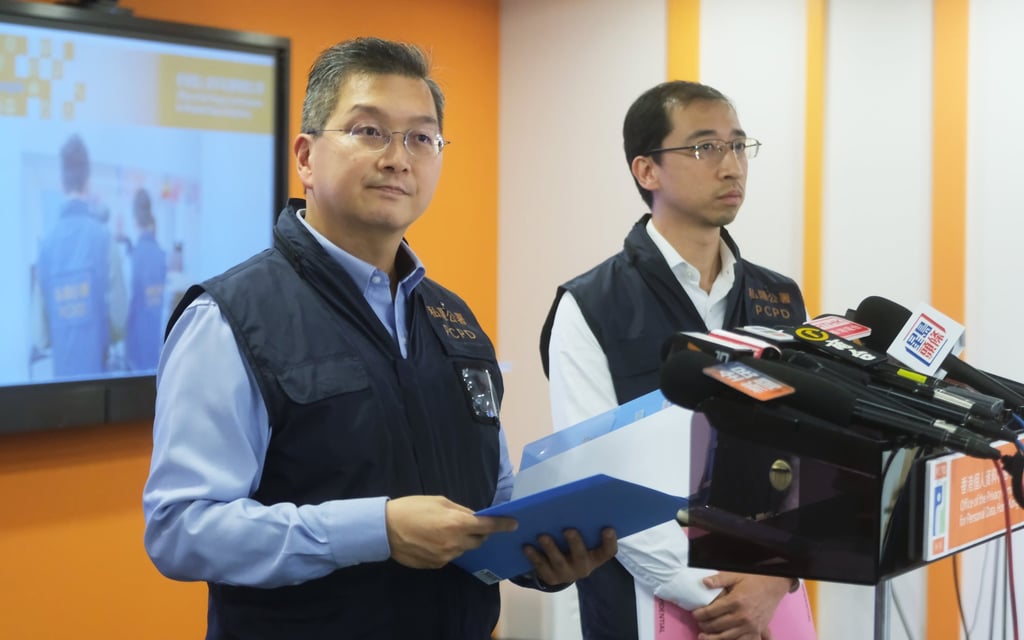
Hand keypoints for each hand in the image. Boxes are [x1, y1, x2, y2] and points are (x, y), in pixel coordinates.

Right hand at [385, 495, 516, 568]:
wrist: (385, 529)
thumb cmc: (412, 509)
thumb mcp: (439, 501)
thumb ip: (460, 511)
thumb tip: (474, 517)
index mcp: (457, 524)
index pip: (488, 527)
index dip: (503, 525)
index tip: (513, 523)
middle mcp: (455, 543)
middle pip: (478, 540)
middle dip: (477, 533)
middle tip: (465, 523)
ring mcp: (446, 557)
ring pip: (464, 549)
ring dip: (461, 541)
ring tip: (442, 530)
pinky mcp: (436, 565)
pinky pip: (450, 556)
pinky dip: (448, 548)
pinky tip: (432, 540)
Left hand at [522, 527, 616, 585]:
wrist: (561, 570)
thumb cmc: (574, 546)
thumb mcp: (584, 540)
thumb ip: (584, 528)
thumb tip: (577, 502)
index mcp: (596, 557)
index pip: (608, 552)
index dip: (610, 541)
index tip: (608, 528)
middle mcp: (583, 567)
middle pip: (581, 556)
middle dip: (575, 543)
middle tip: (568, 529)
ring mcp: (566, 574)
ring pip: (559, 562)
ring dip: (551, 548)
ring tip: (542, 536)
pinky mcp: (551, 578)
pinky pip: (541, 567)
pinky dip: (534, 556)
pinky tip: (527, 546)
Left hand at [690, 572, 789, 639]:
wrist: (773, 586)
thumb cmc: (753, 580)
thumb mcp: (735, 575)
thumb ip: (719, 579)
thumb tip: (704, 582)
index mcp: (735, 601)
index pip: (711, 612)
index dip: (699, 614)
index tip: (695, 614)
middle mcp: (742, 616)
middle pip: (717, 626)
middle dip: (704, 626)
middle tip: (699, 623)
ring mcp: (750, 626)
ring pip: (726, 637)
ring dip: (712, 638)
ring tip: (703, 637)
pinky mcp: (756, 631)